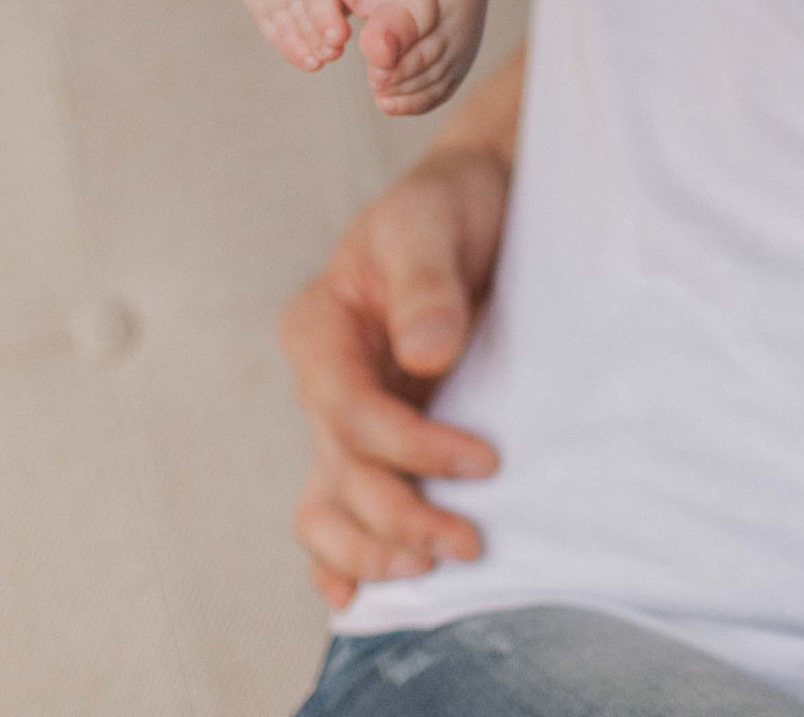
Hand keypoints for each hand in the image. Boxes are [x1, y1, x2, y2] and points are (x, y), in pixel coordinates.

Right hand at [280, 128, 510, 607]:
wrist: (478, 205)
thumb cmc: (450, 207)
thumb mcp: (432, 222)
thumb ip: (425, 284)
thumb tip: (423, 354)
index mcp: (319, 328)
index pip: (349, 414)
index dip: (412, 450)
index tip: (483, 461)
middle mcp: (322, 380)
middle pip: (341, 474)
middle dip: (400, 518)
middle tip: (468, 542)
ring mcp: (343, 417)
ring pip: (328, 508)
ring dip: (373, 550)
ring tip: (432, 569)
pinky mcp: (375, 440)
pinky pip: (337, 509)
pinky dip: (340, 558)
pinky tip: (358, 598)